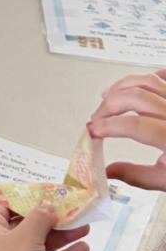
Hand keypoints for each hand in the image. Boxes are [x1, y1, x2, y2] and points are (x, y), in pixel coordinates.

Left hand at [0, 201, 89, 250]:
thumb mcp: (26, 238)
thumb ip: (39, 218)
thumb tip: (47, 205)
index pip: (1, 205)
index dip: (22, 198)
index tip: (45, 192)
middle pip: (25, 224)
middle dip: (49, 217)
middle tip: (73, 209)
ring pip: (40, 244)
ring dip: (62, 235)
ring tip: (85, 226)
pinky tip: (83, 248)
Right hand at [89, 71, 165, 188]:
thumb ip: (136, 175)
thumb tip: (108, 171)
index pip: (134, 125)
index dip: (109, 126)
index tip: (92, 132)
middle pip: (136, 97)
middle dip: (108, 106)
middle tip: (96, 119)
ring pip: (147, 80)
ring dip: (121, 86)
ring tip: (106, 97)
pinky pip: (164, 75)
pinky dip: (146, 77)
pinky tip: (134, 86)